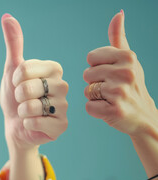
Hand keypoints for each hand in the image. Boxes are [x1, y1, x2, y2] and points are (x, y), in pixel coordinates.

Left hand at [0, 14, 67, 150]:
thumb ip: (13, 44)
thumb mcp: (12, 69)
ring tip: (27, 111)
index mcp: (54, 69)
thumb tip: (7, 16)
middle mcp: (63, 85)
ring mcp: (64, 106)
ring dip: (22, 110)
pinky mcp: (61, 125)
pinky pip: (36, 122)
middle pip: (29, 87)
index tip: (17, 83)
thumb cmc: (14, 96)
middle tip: (22, 100)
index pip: (26, 68)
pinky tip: (32, 123)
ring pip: (32, 106)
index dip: (15, 78)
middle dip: (17, 95)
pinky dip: (27, 123)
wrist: (15, 125)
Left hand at [83, 11, 157, 136]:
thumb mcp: (128, 59)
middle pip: (87, 74)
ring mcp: (120, 92)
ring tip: (111, 98)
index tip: (111, 73)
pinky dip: (95, 110)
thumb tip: (118, 14)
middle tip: (111, 88)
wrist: (143, 115)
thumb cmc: (131, 84)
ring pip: (87, 90)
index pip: (91, 58)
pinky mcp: (114, 111)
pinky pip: (89, 106)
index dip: (97, 67)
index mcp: (128, 57)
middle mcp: (126, 73)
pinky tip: (109, 109)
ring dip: (95, 96)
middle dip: (95, 82)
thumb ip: (118, 37)